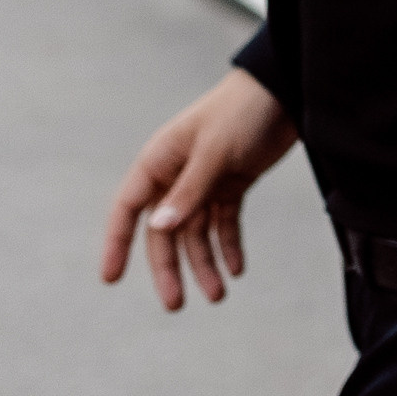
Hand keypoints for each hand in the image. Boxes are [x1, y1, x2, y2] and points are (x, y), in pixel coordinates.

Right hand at [100, 68, 296, 311]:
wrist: (286, 91)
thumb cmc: (242, 111)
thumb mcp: (215, 151)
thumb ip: (189, 190)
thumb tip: (157, 227)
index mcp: (159, 160)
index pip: (128, 208)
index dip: (117, 243)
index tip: (111, 278)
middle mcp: (175, 175)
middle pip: (164, 231)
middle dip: (169, 268)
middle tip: (176, 304)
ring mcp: (204, 181)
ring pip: (195, 232)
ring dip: (205, 263)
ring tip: (219, 295)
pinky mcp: (231, 184)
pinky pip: (224, 223)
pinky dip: (229, 246)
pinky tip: (237, 270)